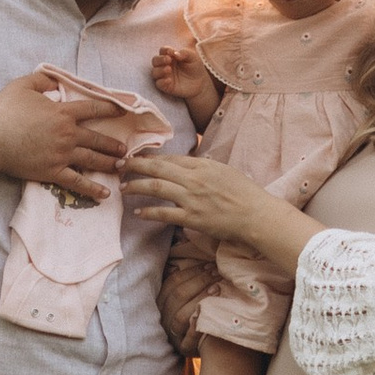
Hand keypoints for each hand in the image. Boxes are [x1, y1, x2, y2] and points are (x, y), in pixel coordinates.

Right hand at [0, 66, 148, 200]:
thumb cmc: (4, 111)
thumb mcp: (22, 86)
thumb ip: (42, 79)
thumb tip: (55, 78)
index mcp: (63, 113)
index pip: (92, 109)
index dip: (109, 109)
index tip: (122, 111)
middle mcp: (67, 134)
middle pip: (97, 138)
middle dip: (112, 144)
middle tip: (125, 149)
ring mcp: (62, 155)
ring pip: (92, 159)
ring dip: (108, 163)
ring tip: (120, 166)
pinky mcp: (53, 172)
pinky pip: (77, 182)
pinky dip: (92, 189)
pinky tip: (105, 194)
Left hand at [123, 149, 306, 271]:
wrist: (256, 214)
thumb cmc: (242, 193)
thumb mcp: (222, 171)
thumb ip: (201, 167)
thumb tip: (182, 164)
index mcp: (202, 165)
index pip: (170, 158)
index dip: (150, 157)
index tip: (135, 157)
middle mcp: (195, 179)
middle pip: (158, 167)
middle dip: (135, 165)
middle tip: (119, 165)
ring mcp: (193, 198)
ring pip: (157, 187)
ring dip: (137, 185)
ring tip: (123, 187)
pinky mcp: (193, 218)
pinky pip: (165, 213)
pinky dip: (149, 212)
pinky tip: (138, 212)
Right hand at [148, 43, 220, 119]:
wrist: (201, 82)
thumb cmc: (195, 67)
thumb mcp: (192, 57)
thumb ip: (184, 53)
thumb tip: (175, 54)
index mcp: (170, 56)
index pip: (163, 51)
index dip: (165, 50)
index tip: (171, 51)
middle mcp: (165, 65)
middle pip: (155, 61)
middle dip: (160, 59)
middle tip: (168, 60)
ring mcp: (164, 76)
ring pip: (154, 72)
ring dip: (160, 70)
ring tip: (169, 69)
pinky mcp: (166, 86)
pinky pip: (159, 84)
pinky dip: (162, 82)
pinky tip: (169, 80)